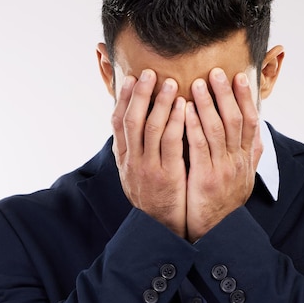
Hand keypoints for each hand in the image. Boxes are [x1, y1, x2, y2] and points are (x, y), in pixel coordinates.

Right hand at [111, 70, 187, 237]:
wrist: (159, 230)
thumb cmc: (152, 198)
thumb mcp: (135, 175)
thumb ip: (135, 151)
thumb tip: (133, 127)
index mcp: (124, 159)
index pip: (119, 122)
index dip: (125, 99)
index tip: (132, 79)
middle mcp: (132, 161)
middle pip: (133, 120)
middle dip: (141, 94)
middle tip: (150, 72)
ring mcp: (148, 169)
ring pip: (151, 128)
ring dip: (160, 103)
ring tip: (170, 83)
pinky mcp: (167, 176)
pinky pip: (171, 144)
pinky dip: (176, 122)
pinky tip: (184, 108)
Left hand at [184, 68, 262, 242]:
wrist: (218, 232)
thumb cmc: (226, 202)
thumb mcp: (244, 178)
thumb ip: (250, 155)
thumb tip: (257, 133)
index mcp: (246, 158)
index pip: (250, 121)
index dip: (246, 97)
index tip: (240, 76)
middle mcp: (238, 161)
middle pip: (235, 120)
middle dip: (226, 94)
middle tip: (216, 72)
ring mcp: (223, 169)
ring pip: (218, 130)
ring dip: (208, 104)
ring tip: (197, 83)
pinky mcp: (205, 178)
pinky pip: (199, 147)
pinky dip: (193, 126)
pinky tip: (185, 111)